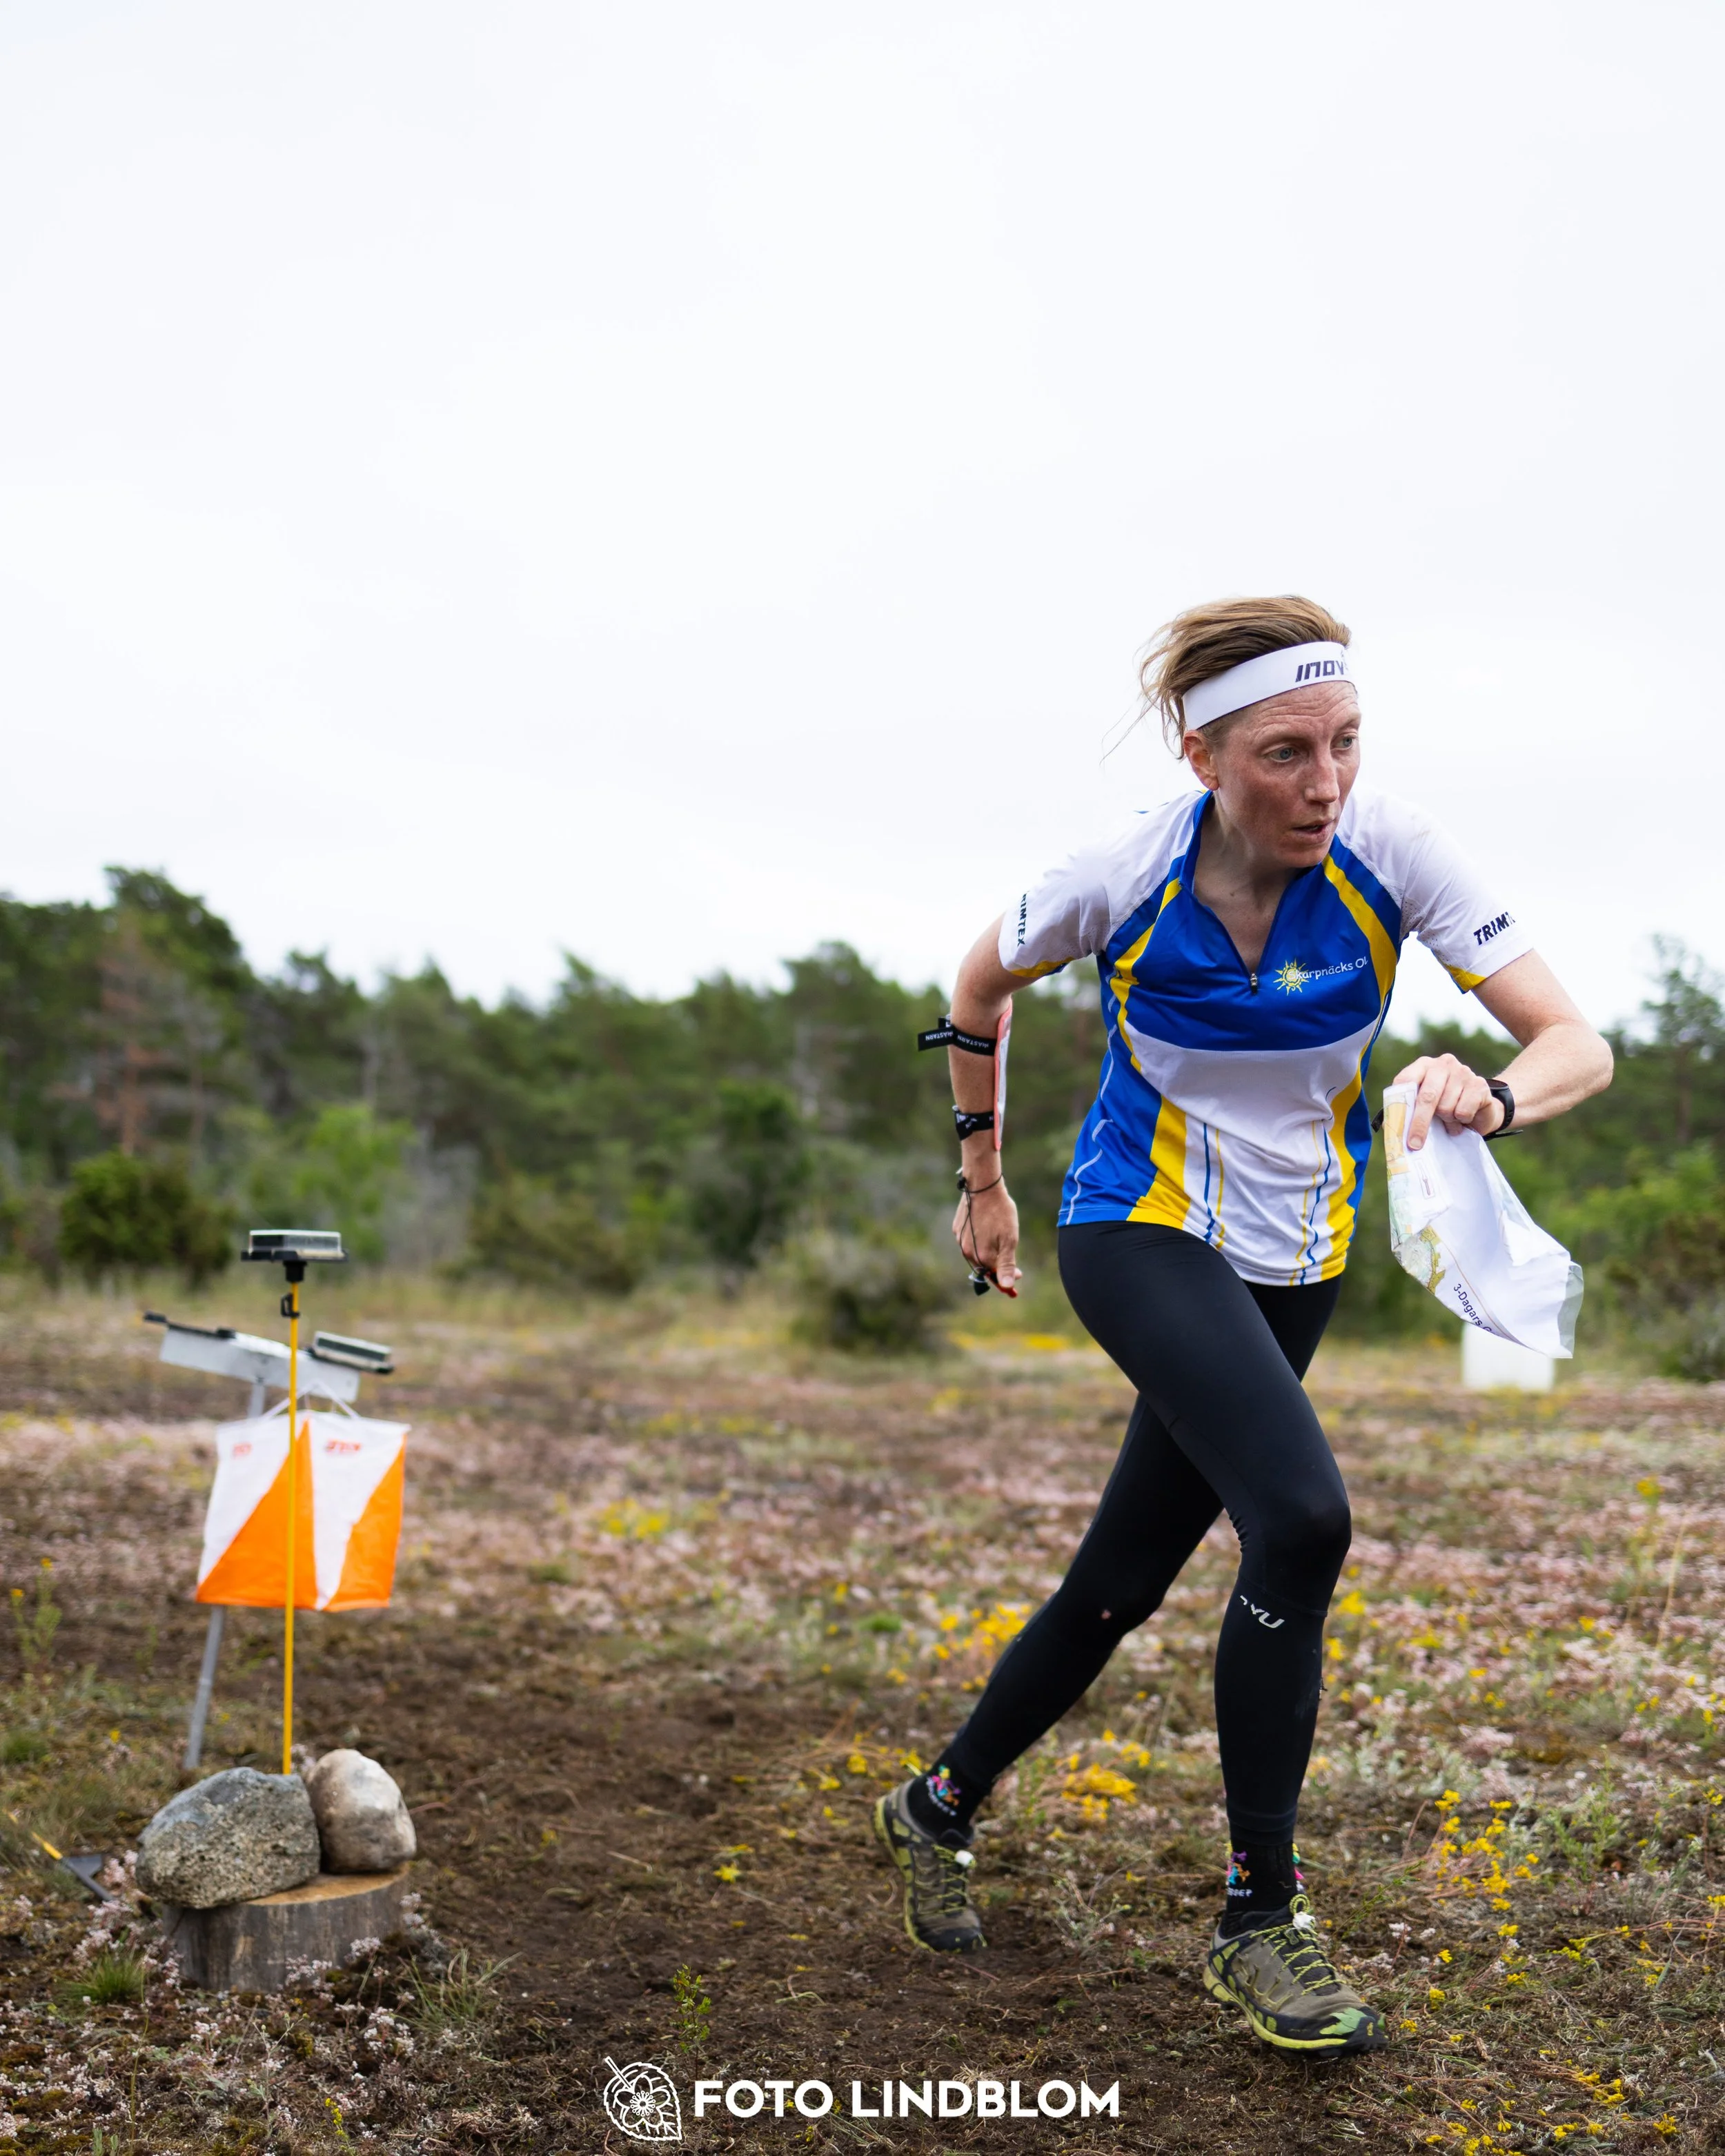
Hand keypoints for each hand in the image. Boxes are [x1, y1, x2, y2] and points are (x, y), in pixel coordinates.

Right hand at [952, 1176, 1020, 1292]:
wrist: (983, 1187)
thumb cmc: (1000, 1212)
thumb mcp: (1009, 1240)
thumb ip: (1007, 1265)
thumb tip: (1007, 1286)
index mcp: (981, 1257)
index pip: (994, 1275)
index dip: (1007, 1277)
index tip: (1019, 1274)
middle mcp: (967, 1251)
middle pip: (984, 1265)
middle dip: (997, 1264)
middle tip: (1011, 1255)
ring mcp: (960, 1239)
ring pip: (975, 1253)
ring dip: (987, 1251)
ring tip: (999, 1238)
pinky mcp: (957, 1228)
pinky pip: (969, 1240)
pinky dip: (979, 1240)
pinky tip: (987, 1229)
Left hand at [1392, 1052, 1504, 1149]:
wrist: (1481, 1109)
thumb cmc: (1446, 1107)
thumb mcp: (1425, 1106)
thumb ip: (1408, 1110)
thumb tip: (1391, 1128)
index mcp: (1424, 1065)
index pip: (1406, 1080)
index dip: (1400, 1104)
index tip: (1397, 1126)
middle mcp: (1443, 1064)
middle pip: (1427, 1096)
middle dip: (1419, 1123)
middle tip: (1415, 1144)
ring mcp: (1463, 1072)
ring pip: (1446, 1107)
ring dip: (1447, 1121)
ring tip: (1450, 1120)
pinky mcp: (1479, 1085)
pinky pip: (1463, 1111)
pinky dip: (1462, 1120)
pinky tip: (1463, 1117)